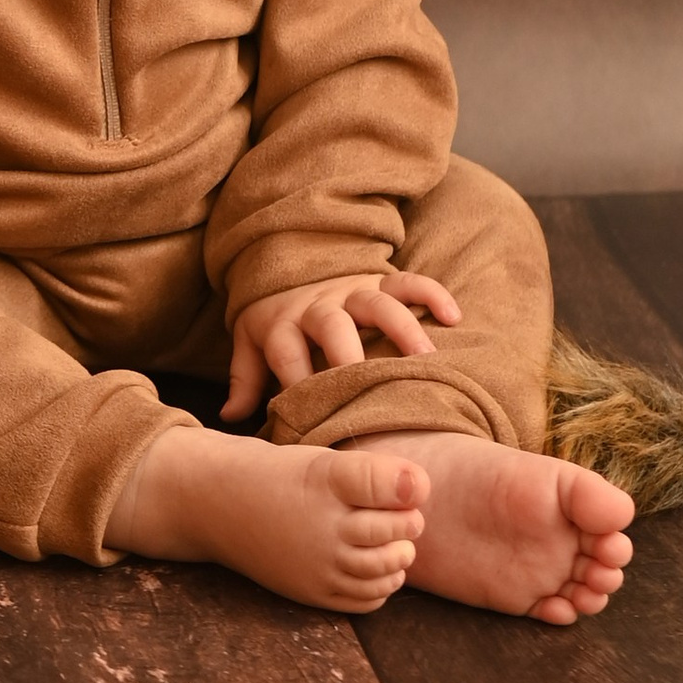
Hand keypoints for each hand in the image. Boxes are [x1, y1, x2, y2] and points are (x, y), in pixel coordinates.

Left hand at [224, 267, 461, 422]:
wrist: (287, 261)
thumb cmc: (275, 319)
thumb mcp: (251, 342)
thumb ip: (244, 379)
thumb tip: (229, 417)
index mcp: (283, 325)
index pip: (288, 356)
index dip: (299, 385)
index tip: (317, 421)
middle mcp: (318, 306)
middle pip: (332, 327)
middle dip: (351, 357)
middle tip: (374, 389)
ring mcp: (351, 291)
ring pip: (377, 304)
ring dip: (402, 328)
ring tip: (426, 359)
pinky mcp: (378, 280)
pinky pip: (407, 280)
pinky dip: (431, 293)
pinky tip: (453, 316)